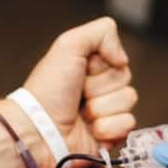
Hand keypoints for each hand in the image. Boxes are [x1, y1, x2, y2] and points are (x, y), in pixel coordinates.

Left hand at [21, 17, 137, 166]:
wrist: (39, 132)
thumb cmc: (46, 93)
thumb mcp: (67, 46)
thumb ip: (101, 32)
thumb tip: (123, 57)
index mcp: (88, 68)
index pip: (117, 60)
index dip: (101, 67)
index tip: (81, 72)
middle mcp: (96, 89)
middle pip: (125, 80)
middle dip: (100, 88)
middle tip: (79, 95)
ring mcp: (104, 113)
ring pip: (128, 102)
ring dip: (102, 109)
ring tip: (81, 114)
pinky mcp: (109, 135)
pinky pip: (128, 124)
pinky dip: (108, 128)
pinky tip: (90, 130)